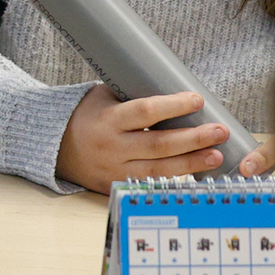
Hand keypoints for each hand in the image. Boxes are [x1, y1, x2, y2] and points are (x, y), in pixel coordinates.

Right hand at [56, 85, 233, 193]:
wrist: (54, 148)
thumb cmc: (86, 116)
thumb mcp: (104, 98)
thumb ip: (133, 97)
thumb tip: (175, 89)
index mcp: (107, 120)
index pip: (144, 112)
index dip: (172, 106)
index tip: (197, 100)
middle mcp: (112, 147)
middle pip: (158, 145)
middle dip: (193, 138)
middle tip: (219, 131)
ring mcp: (114, 170)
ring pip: (159, 170)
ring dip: (191, 163)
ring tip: (216, 155)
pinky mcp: (116, 186)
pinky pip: (150, 184)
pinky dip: (174, 178)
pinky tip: (196, 173)